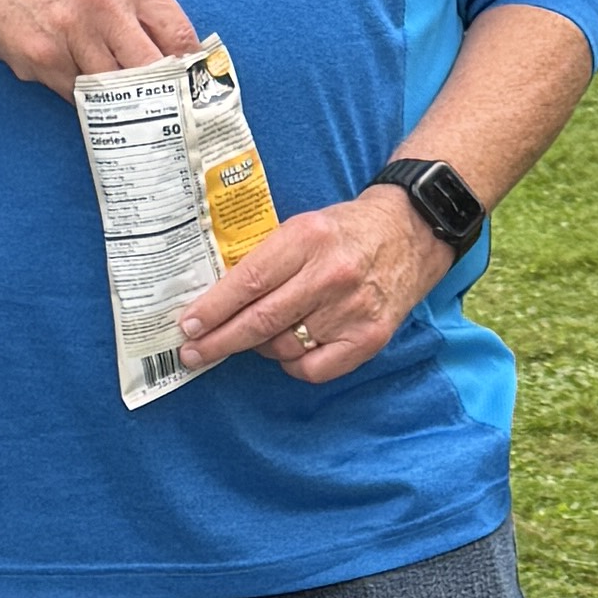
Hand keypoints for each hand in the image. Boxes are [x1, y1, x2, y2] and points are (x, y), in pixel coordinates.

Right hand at [0, 0, 197, 93]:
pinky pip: (79, 96)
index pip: (179, 34)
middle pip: (152, 70)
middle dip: (160, 95)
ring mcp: (72, 32)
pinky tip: (77, 82)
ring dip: (120, 103)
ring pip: (115, 90)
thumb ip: (142, 9)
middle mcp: (104, 2)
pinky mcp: (43, 58)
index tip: (192, 90)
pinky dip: (84, 99)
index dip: (189, 69)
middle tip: (166, 113)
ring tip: (125, 108)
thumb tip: (182, 62)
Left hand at [181, 179, 446, 385]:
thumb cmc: (345, 232)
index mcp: (307, 239)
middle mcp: (331, 275)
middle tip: (193, 353)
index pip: (249, 282)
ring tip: (254, 337)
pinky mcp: (369, 338)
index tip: (188, 327)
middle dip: (219, 341)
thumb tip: (215, 302)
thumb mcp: (302, 228)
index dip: (213, 310)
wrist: (410, 232)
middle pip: (261, 321)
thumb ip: (265, 260)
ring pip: (283, 347)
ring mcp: (352, 310)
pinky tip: (289, 349)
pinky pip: (313, 369)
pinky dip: (291, 364)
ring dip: (259, 348)